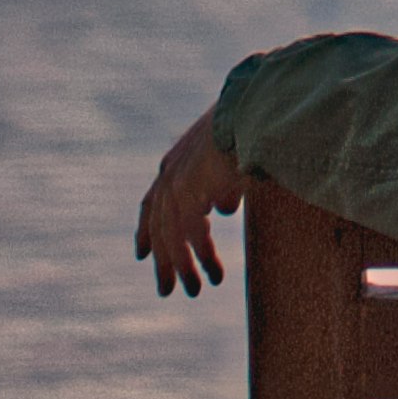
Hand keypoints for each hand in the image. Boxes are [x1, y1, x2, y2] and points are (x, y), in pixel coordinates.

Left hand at [135, 108, 245, 296]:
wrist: (255, 108)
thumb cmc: (250, 127)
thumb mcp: (231, 161)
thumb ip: (222, 186)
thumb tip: (222, 209)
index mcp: (177, 163)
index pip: (152, 203)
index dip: (147, 230)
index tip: (142, 256)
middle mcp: (170, 173)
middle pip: (157, 225)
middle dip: (163, 259)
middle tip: (167, 289)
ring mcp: (176, 181)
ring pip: (171, 236)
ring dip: (183, 266)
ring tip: (196, 291)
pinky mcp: (188, 190)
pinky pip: (189, 234)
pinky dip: (199, 256)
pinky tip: (211, 274)